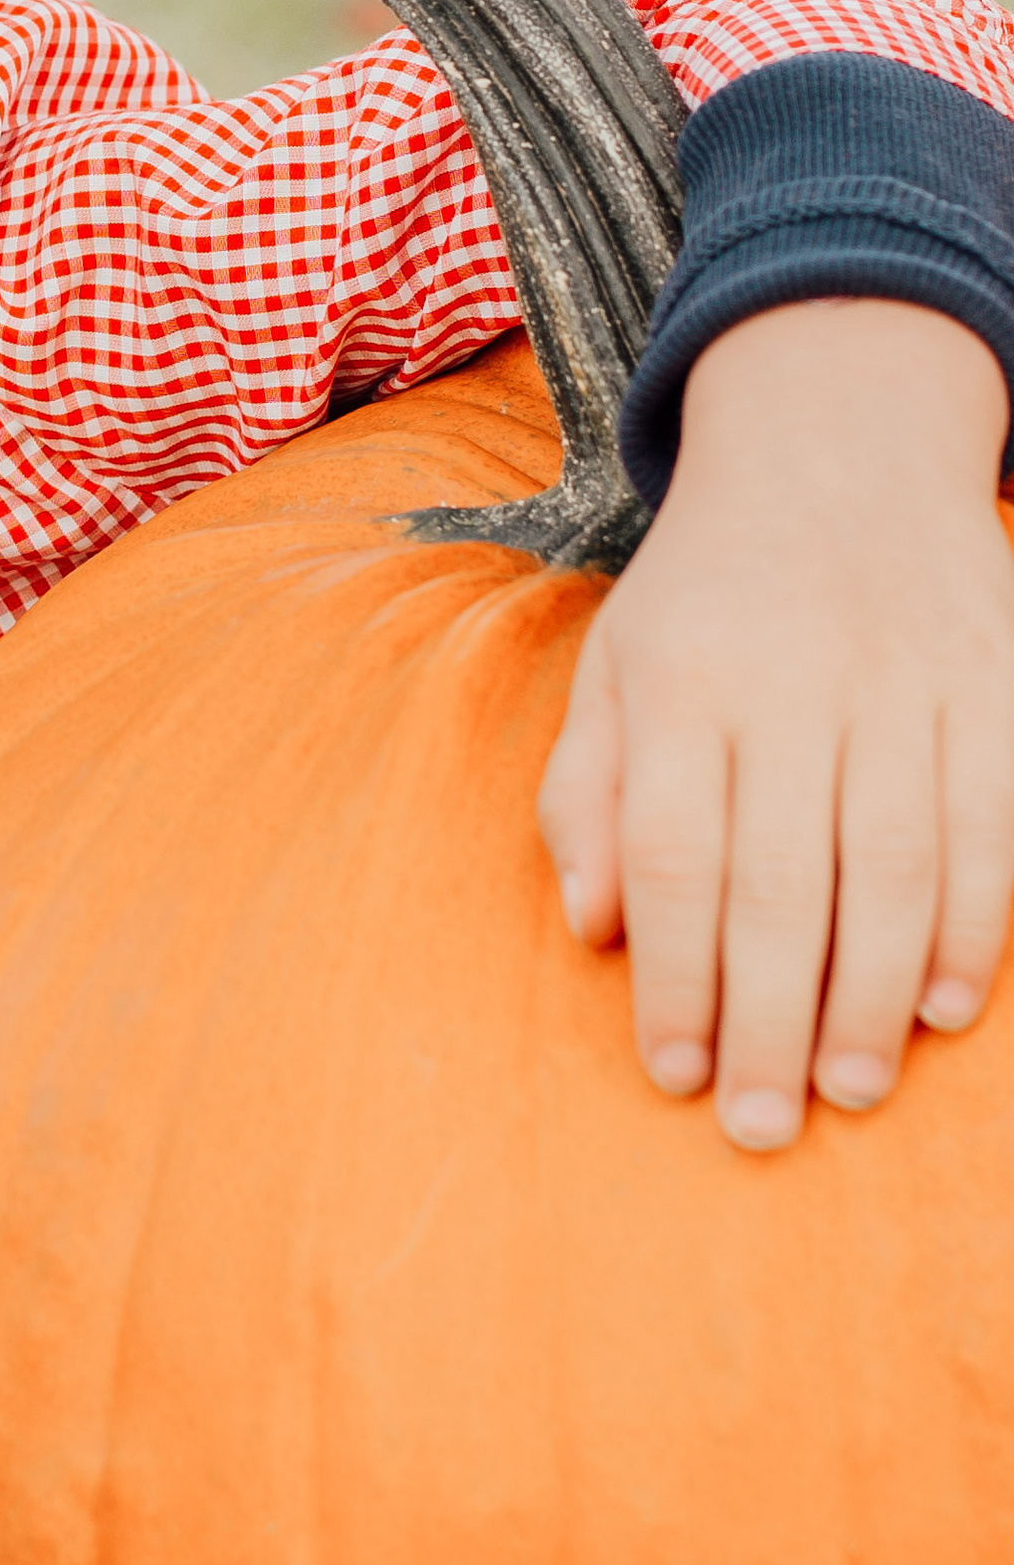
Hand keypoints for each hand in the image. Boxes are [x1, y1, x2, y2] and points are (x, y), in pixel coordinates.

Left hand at [537, 297, 1013, 1150]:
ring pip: (896, 865)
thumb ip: (591, 791)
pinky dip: (975, 925)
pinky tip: (948, 1009)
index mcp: (682, 674)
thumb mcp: (615, 659)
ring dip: (875, 996)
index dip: (673, 977)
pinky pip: (991, 821)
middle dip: (769, 1019)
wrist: (838, 438)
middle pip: (783, 879)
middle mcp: (794, 678)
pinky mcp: (990, 680)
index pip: (676, 853)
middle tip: (759, 1126)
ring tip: (850, 1091)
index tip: (669, 1075)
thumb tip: (593, 926)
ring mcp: (903, 679)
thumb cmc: (708, 587)